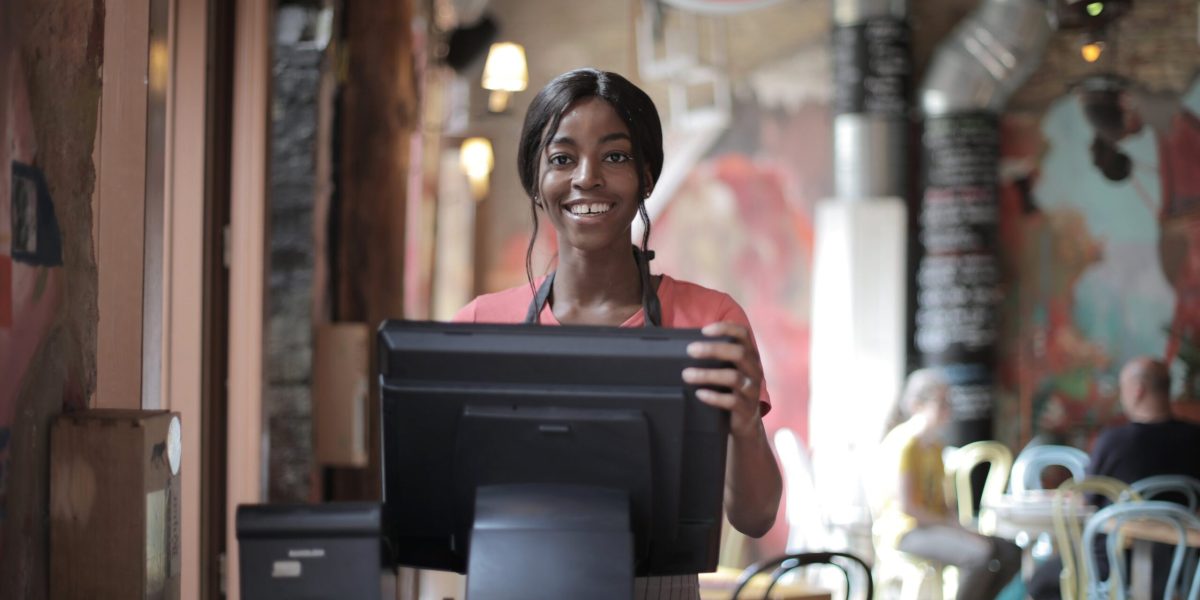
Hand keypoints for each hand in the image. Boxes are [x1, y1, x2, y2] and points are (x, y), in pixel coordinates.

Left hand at [681, 321, 763, 438]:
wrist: (746, 422)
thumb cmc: (731, 389)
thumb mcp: (728, 370)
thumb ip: (715, 357)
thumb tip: (683, 346)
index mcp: (750, 356)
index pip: (743, 334)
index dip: (726, 328)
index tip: (704, 330)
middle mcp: (754, 370)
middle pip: (738, 353)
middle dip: (713, 349)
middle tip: (690, 350)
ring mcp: (752, 390)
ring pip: (733, 378)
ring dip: (707, 374)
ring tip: (687, 375)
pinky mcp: (746, 409)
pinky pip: (731, 401)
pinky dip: (714, 397)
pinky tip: (699, 394)